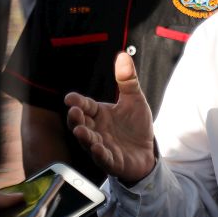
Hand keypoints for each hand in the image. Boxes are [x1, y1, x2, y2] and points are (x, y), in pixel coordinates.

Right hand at [65, 53, 155, 185]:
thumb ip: (127, 80)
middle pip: (81, 123)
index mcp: (99, 114)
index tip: (70, 98)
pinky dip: (100, 154)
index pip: (85, 106)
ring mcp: (102, 146)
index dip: (77, 102)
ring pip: (88, 142)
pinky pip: (103, 158)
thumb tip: (123, 55)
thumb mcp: (134, 100)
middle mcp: (97, 130)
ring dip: (84, 137)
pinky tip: (97, 147)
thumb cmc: (135, 126)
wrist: (147, 152)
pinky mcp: (112, 161)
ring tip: (80, 131)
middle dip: (76, 118)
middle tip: (74, 112)